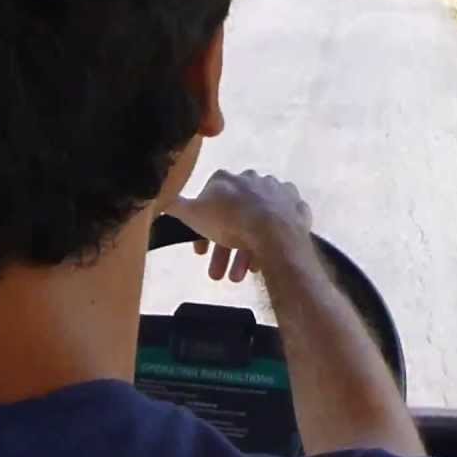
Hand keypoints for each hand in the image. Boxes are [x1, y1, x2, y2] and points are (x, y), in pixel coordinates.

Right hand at [166, 169, 312, 282]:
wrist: (273, 230)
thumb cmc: (229, 221)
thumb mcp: (192, 215)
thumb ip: (174, 205)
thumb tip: (159, 198)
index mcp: (227, 179)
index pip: (208, 205)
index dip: (202, 231)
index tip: (201, 253)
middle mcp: (252, 179)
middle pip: (235, 218)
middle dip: (225, 249)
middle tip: (220, 275)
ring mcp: (277, 191)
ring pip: (258, 224)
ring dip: (246, 252)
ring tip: (241, 277)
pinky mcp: (297, 206)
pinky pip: (281, 225)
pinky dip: (273, 240)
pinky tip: (266, 258)